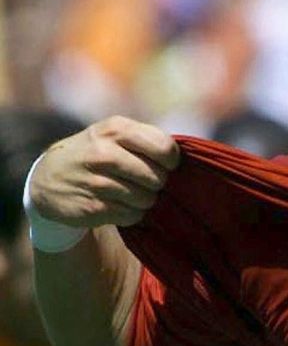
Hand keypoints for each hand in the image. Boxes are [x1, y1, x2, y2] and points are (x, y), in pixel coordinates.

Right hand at [28, 116, 178, 227]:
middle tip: (145, 181)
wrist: (48, 178)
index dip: (172, 161)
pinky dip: (131, 213)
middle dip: (157, 183)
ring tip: (129, 192)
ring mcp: (96, 181)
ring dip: (144, 199)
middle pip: (157, 177)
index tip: (166, 165)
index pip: (164, 148)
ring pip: (147, 199)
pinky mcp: (93, 207)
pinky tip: (118, 204)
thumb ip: (146, 139)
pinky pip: (132, 215)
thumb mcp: (114, 134)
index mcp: (115, 129)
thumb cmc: (96, 153)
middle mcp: (103, 153)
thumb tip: (182, 158)